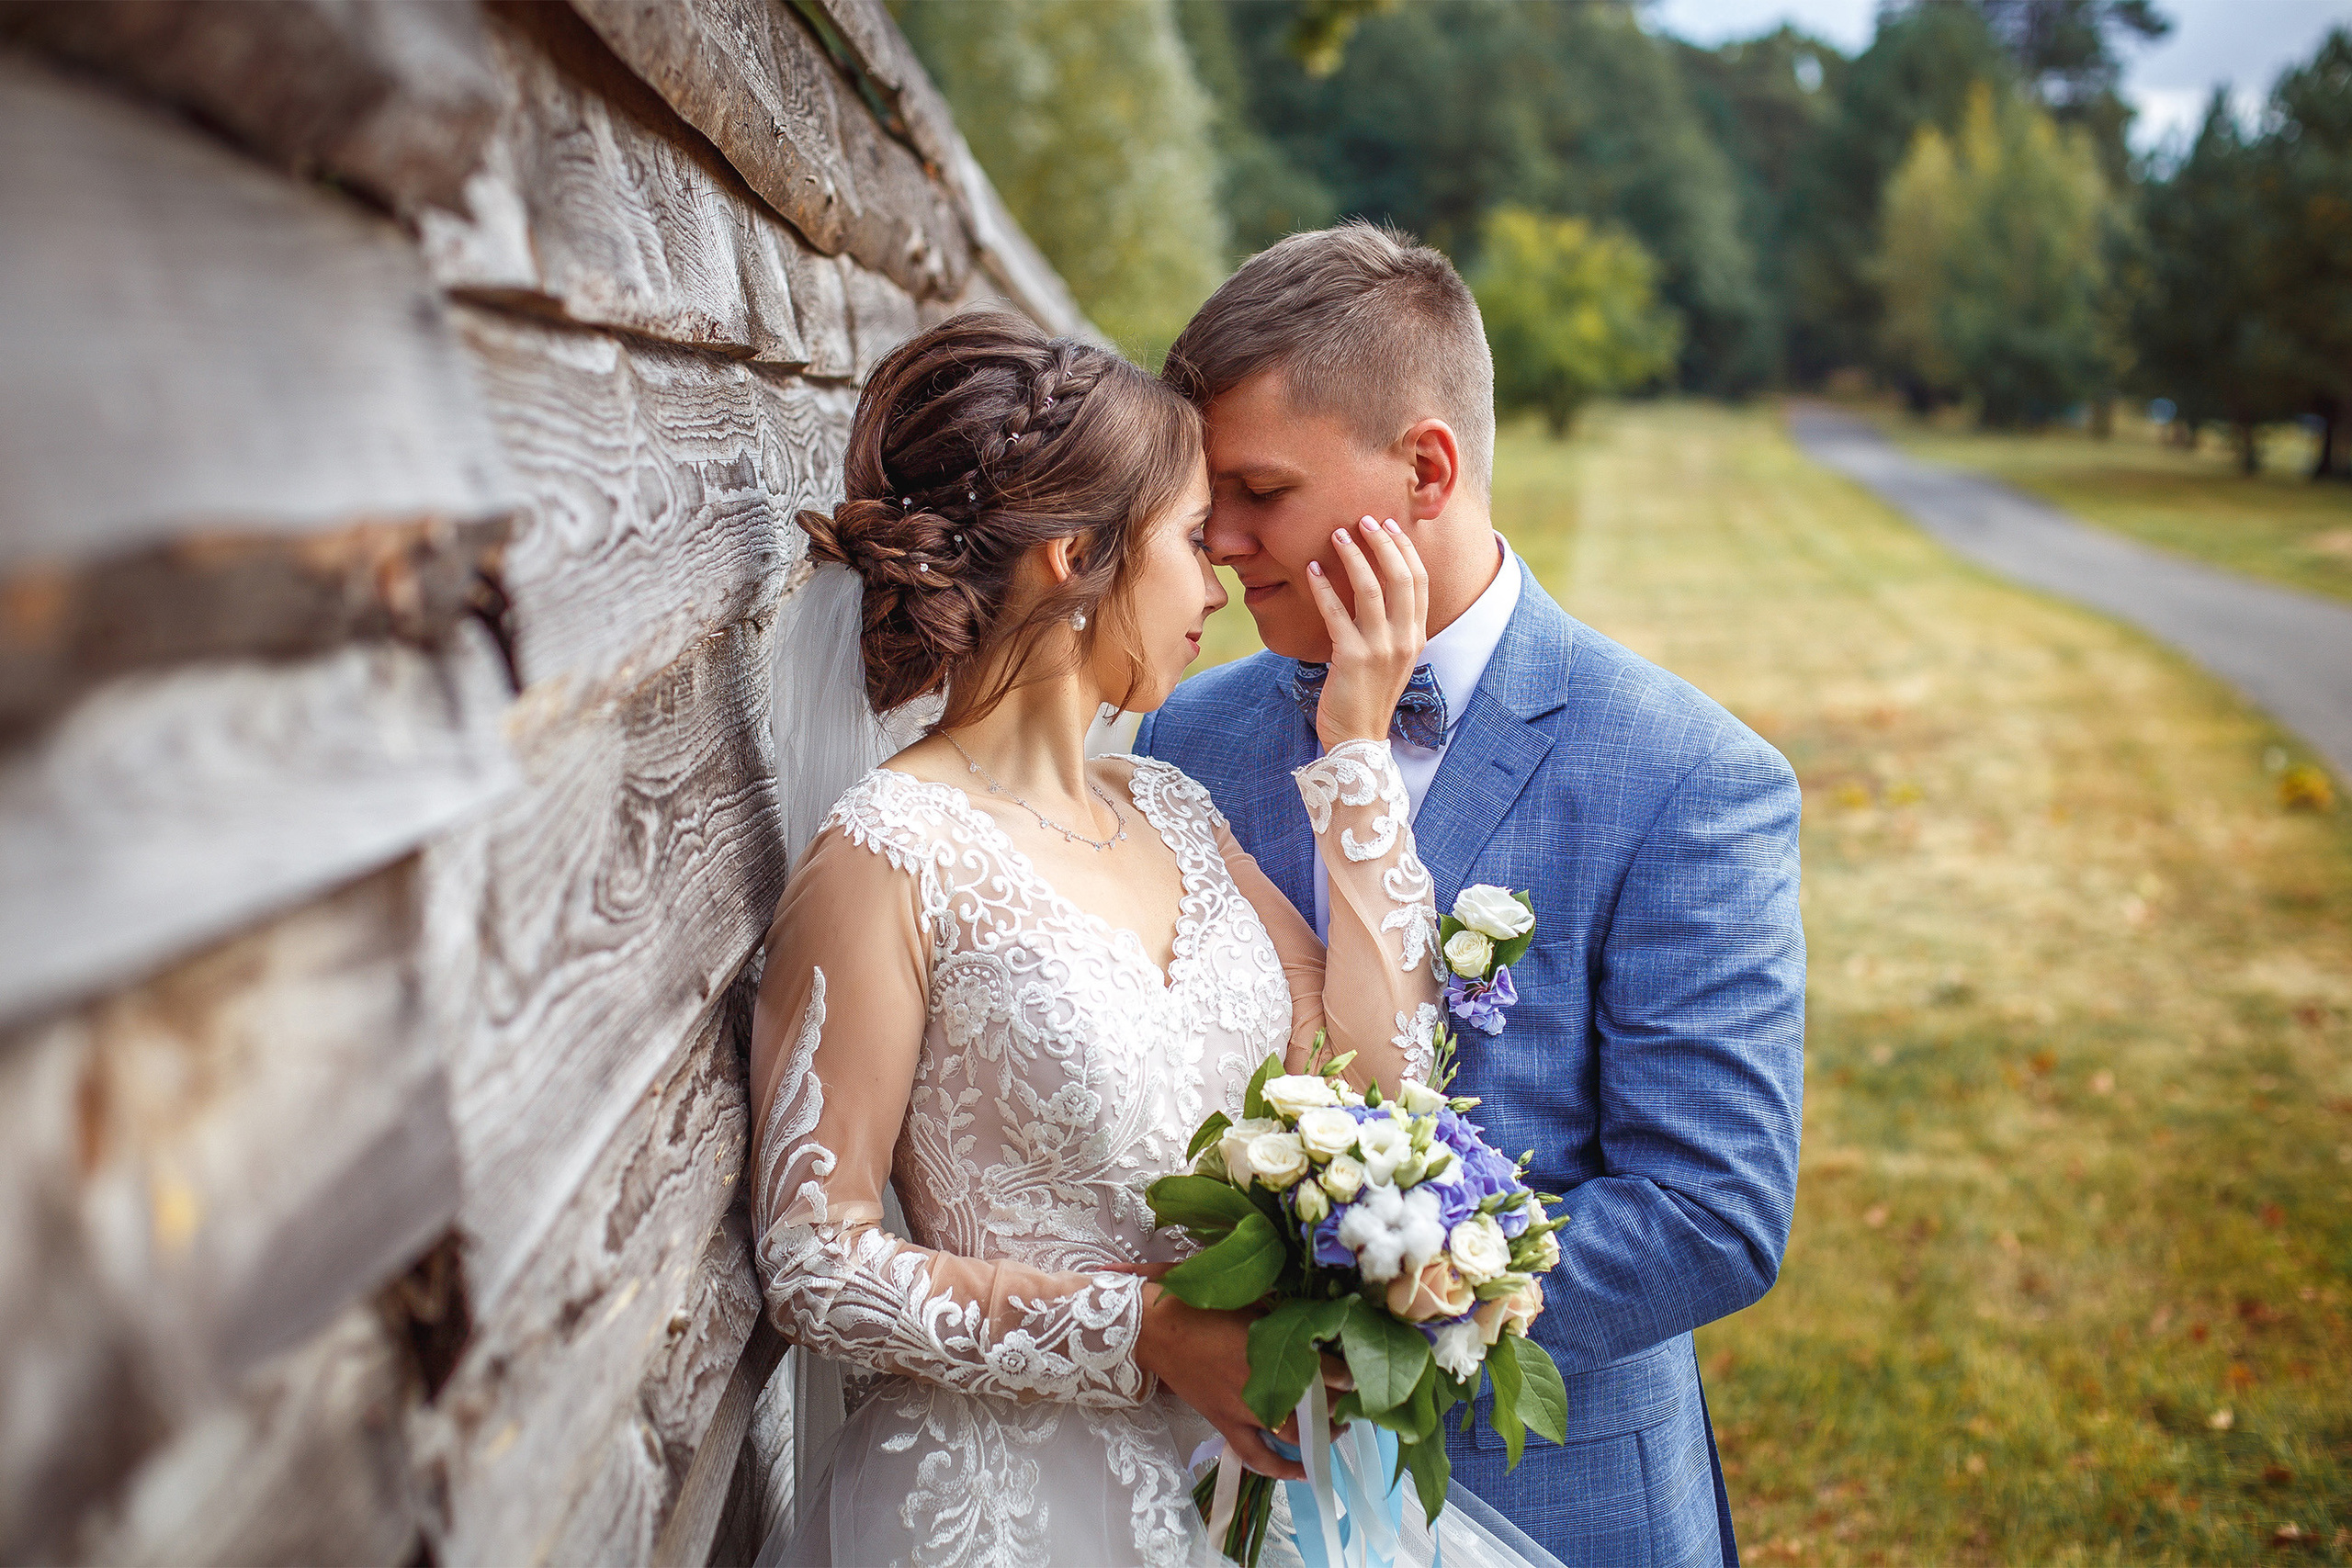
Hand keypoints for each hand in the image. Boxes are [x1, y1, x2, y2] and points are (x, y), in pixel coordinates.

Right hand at [1131, 1280, 1352, 1478]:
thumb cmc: (1202, 1305)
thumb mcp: (1253, 1300)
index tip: (1365, 1373)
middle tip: (1357, 1402)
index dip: (1353, 1376)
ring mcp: (1244, 1411)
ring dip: (1322, 1437)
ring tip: (1338, 1428)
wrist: (1156, 1327)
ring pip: (1296, 1436)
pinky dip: (1283, 1470)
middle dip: (1343, 1408)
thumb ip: (1286, 1317)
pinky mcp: (1226, 1425)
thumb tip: (1320, 1320)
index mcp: (1273, 1350)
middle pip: (1319, 1409)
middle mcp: (1264, 1386)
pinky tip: (1305, 1471)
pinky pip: (1258, 1458)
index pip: (1330, 1371)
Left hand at [1305, 517, 1428, 749]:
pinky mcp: (1353, 658)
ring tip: (1337, 534)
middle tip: (1363, 520)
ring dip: (1353, 556)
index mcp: (1417, 636)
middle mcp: (1405, 639)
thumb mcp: (1389, 658)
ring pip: (1371, 588)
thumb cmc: (1366, 696)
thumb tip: (1374, 589)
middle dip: (1383, 542)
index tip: (1389, 525)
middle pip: (1401, 576)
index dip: (1405, 549)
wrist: (1357, 739)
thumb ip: (1389, 626)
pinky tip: (1311, 570)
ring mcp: (1381, 649)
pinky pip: (1337, 613)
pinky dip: (1323, 588)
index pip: (1419, 581)